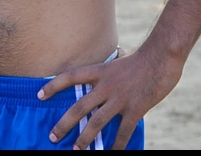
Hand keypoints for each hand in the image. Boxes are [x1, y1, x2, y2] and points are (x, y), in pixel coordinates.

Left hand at [40, 47, 181, 149]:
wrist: (162, 55)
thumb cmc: (142, 58)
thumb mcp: (119, 62)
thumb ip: (109, 73)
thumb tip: (103, 78)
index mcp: (100, 71)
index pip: (71, 77)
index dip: (53, 86)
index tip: (39, 95)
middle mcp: (106, 86)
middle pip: (79, 107)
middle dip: (64, 124)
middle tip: (53, 136)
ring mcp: (120, 98)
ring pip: (96, 122)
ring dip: (84, 138)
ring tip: (76, 150)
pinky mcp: (135, 108)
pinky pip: (123, 132)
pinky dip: (117, 145)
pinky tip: (111, 153)